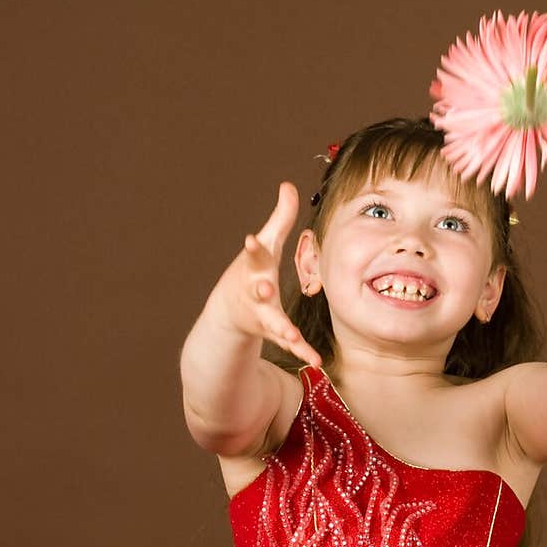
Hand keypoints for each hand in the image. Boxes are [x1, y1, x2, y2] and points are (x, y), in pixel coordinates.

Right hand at [222, 181, 322, 368]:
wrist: (230, 311)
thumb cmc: (253, 270)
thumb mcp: (266, 245)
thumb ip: (280, 218)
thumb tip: (289, 184)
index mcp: (255, 267)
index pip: (254, 255)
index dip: (253, 247)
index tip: (251, 239)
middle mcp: (256, 292)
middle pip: (258, 291)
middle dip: (260, 290)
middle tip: (264, 289)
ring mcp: (262, 315)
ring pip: (273, 323)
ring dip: (282, 328)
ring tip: (291, 336)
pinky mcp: (272, 332)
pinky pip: (290, 343)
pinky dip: (302, 351)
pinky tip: (316, 362)